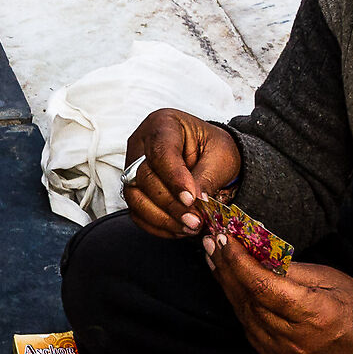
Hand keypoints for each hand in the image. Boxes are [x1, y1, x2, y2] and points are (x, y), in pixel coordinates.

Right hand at [123, 109, 242, 238]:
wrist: (208, 155)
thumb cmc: (213, 148)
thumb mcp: (220, 156)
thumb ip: (205, 177)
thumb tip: (194, 203)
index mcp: (163, 124)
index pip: (160, 152)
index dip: (174, 178)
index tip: (191, 199)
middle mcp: (141, 144)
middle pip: (144, 177)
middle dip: (170, 203)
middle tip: (194, 220)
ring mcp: (132, 168)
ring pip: (135, 197)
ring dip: (162, 218)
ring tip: (189, 227)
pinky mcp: (133, 189)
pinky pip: (136, 212)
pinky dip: (156, 225)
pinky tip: (178, 229)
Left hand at [203, 233, 352, 353]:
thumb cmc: (352, 308)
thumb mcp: (327, 279)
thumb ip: (289, 270)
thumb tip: (254, 254)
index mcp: (312, 313)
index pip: (262, 286)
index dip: (239, 262)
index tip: (225, 239)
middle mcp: (293, 337)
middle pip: (248, 299)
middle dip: (227, 269)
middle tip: (212, 244)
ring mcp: (282, 353)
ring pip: (243, 315)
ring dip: (227, 286)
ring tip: (216, 260)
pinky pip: (249, 328)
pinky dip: (238, 305)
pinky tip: (231, 286)